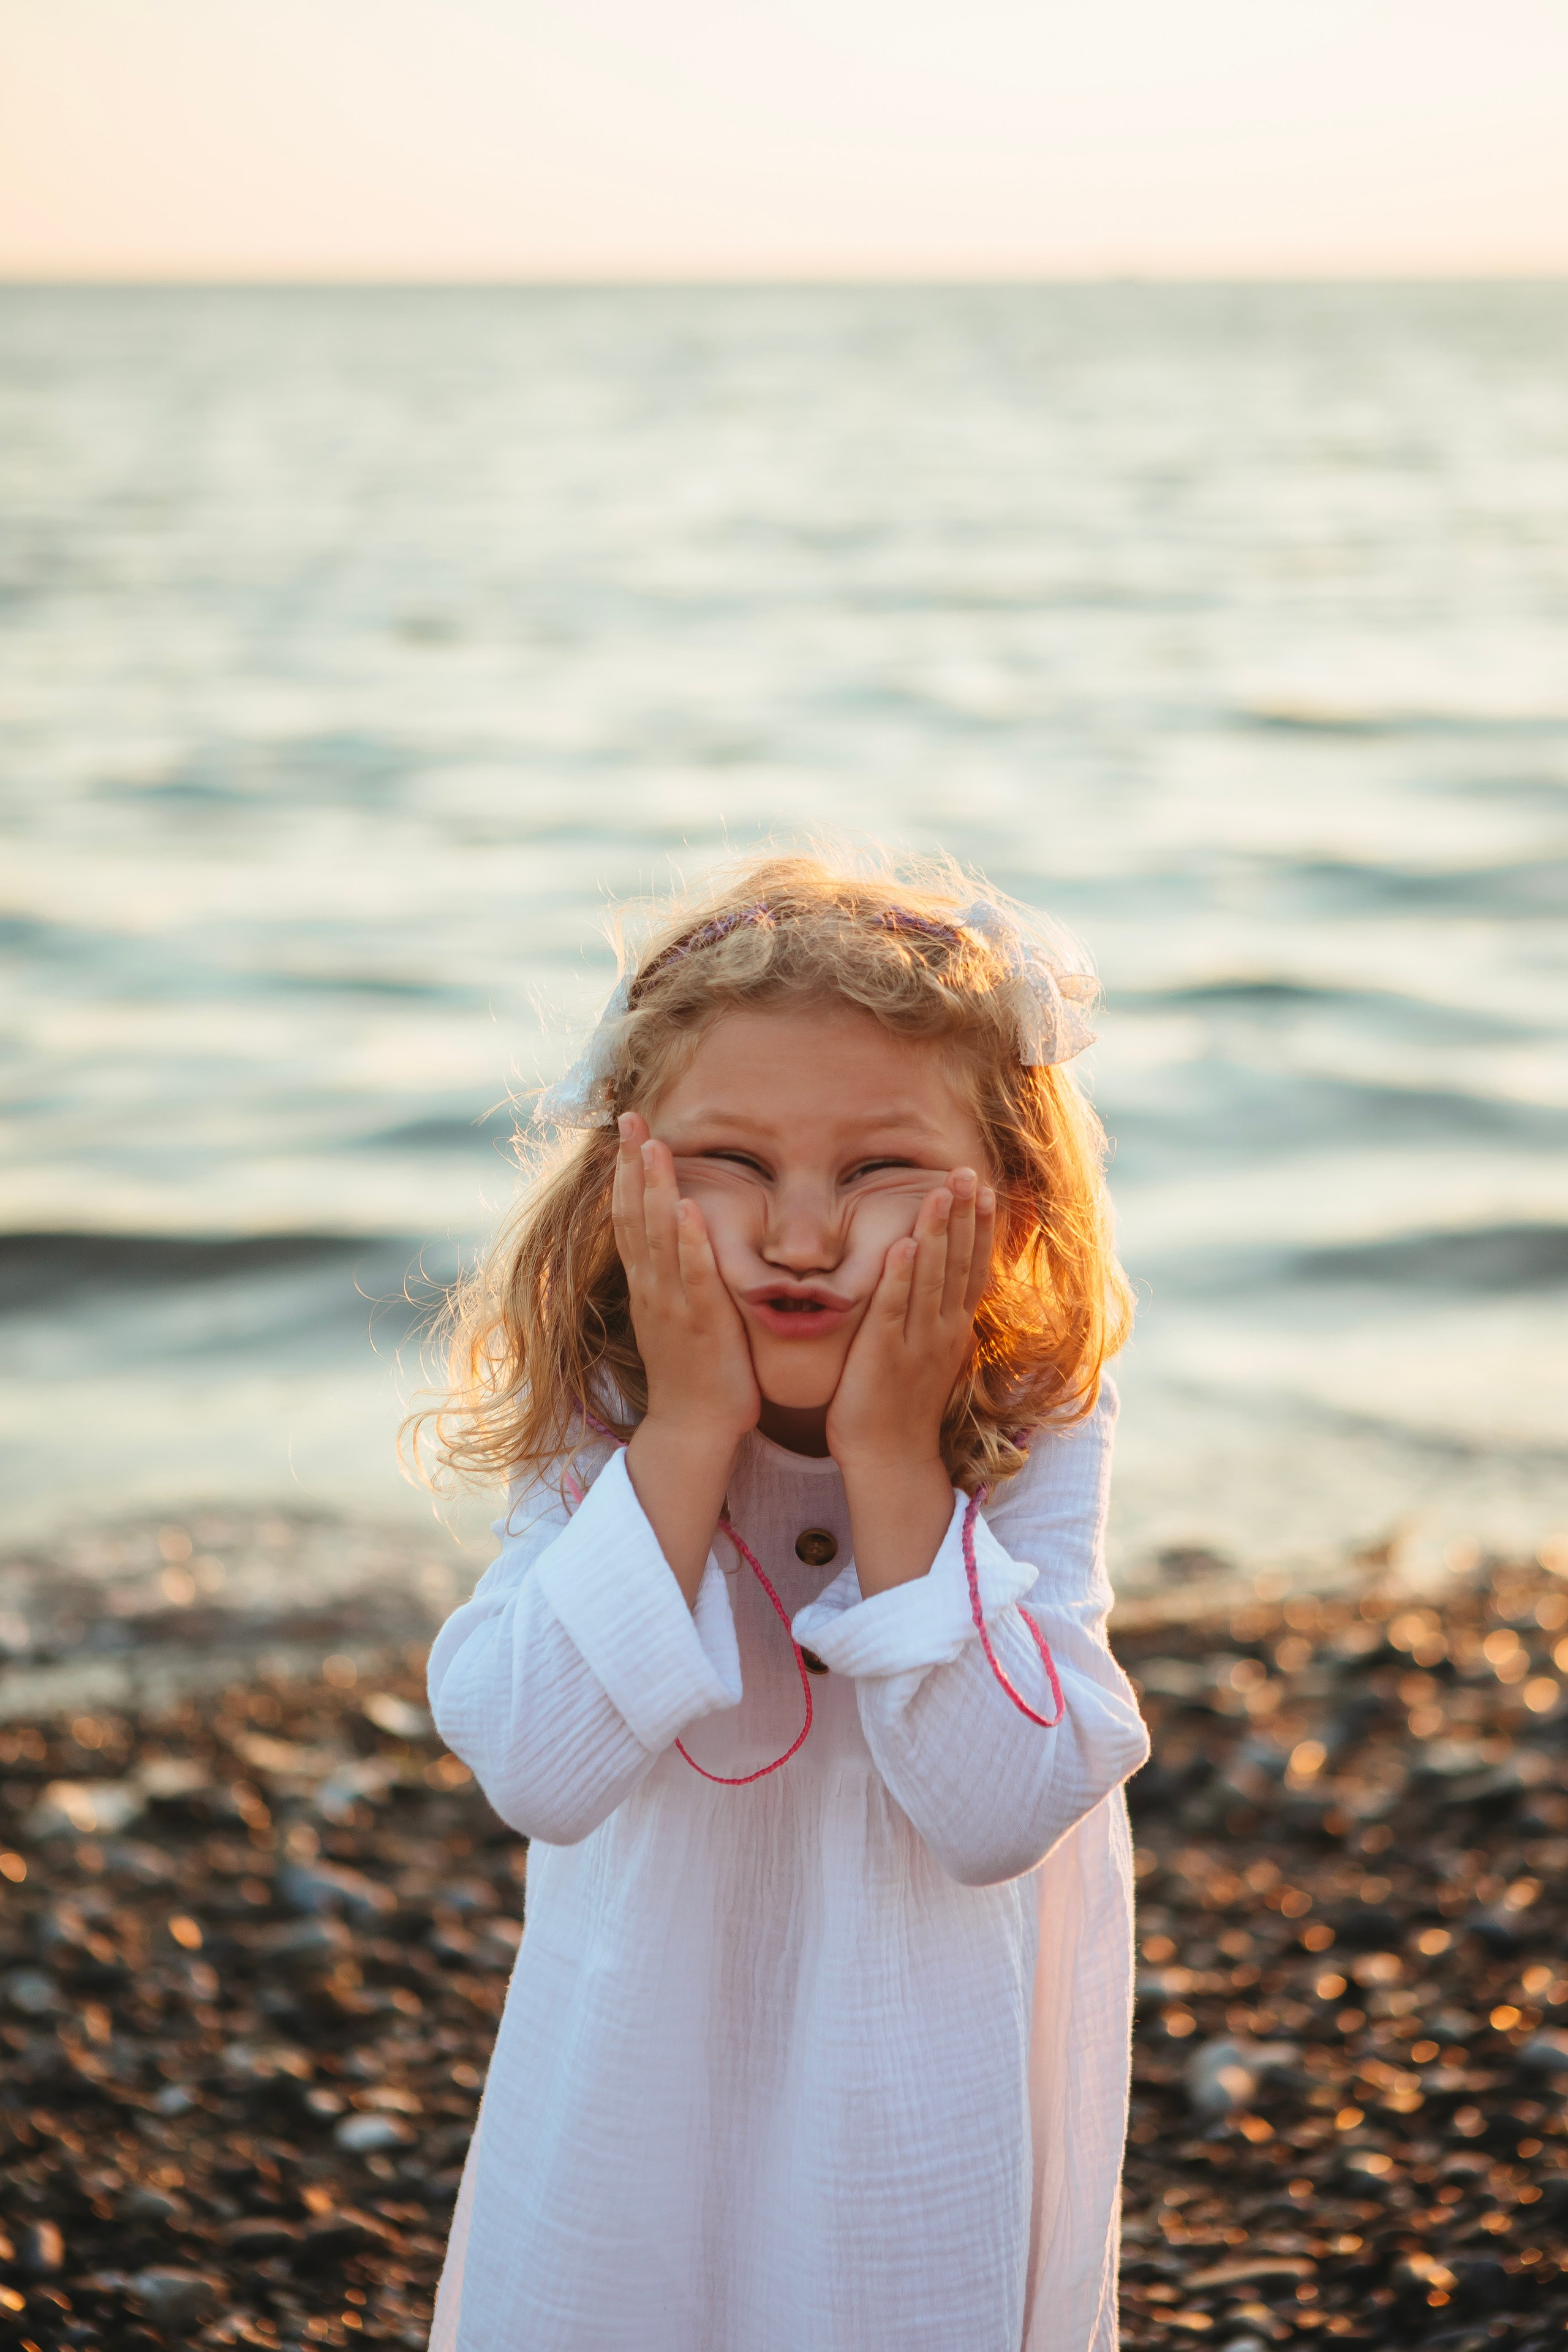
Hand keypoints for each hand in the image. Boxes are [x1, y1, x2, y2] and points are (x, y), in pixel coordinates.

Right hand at [614, 1113, 760, 1601]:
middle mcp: (652, 1288)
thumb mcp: (679, 1313)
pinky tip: (687, 1207)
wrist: (697, 1429)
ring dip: (653, 1188)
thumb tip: (678, 1235)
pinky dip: (688, 1241)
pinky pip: (692, 1276)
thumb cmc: (698, 1370)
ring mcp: (671, 1305)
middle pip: (633, 1215)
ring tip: (652, 1144)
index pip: (629, 1216)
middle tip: (628, 1117)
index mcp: (648, 1283)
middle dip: (630, 1164)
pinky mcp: (699, 1324)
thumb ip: (676, 1275)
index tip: (626, 1129)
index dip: (625, 1171)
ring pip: (656, 1237)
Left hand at [826, 1169, 995, 1595]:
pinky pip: (895, 1307)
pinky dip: (901, 1275)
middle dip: (964, 1215)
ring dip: (938, 1231)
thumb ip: (934, 1321)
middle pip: (958, 1262)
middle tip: (968, 1171)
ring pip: (932, 1276)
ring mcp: (916, 1341)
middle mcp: (942, 1331)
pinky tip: (905, 1243)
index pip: (972, 1267)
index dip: (978, 1227)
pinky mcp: (885, 1354)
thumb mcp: (927, 1357)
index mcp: (953, 1329)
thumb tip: (940, 1291)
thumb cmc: (900, 1409)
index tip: (984, 1188)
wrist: (889, 1461)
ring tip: (942, 1190)